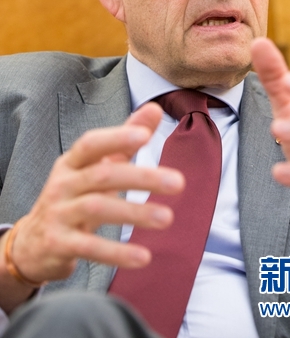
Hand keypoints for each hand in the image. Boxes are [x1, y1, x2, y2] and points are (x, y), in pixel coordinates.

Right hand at [6, 103, 184, 284]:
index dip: (117, 138)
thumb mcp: (96, 166)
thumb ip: (125, 139)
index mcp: (72, 162)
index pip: (91, 144)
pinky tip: (143, 256)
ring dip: (134, 213)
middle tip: (179, 182)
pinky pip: (89, 247)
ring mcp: (58, 214)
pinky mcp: (58, 244)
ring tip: (167, 217)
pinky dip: (116, 253)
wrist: (33, 242)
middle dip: (142, 177)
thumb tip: (155, 109)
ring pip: (97, 209)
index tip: (145, 135)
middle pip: (102, 175)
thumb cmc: (74, 195)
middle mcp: (62, 184)